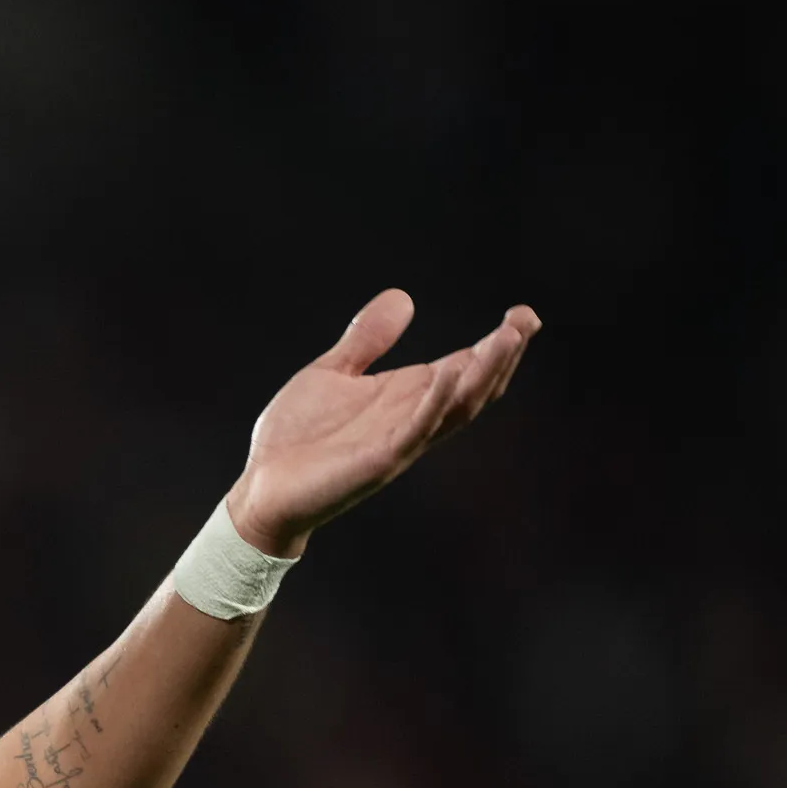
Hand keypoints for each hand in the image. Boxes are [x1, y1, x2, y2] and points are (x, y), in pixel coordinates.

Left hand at [225, 290, 539, 557]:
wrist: (260, 490)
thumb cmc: (296, 439)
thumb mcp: (332, 374)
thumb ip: (366, 340)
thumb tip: (402, 298)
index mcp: (406, 396)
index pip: (462, 367)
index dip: (494, 344)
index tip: (522, 315)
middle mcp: (411, 419)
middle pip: (472, 387)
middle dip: (502, 355)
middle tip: (526, 320)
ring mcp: (399, 442)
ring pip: (456, 408)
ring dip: (483, 374)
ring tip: (507, 338)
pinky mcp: (378, 461)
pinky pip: (415, 432)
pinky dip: (433, 404)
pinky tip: (447, 375)